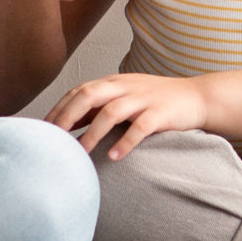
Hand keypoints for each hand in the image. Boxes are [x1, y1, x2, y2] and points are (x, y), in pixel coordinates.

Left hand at [49, 73, 210, 158]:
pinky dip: (126, 142)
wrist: (198, 97)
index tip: (43, 130)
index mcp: (113, 83)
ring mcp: (143, 99)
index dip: (59, 109)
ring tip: (80, 154)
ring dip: (93, 133)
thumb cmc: (156, 101)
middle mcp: (125, 87)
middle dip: (68, 117)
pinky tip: (114, 157)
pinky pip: (140, 127)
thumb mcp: (125, 98)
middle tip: (53, 140)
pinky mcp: (161, 112)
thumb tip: (68, 125)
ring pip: (112, 112)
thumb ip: (99, 107)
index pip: (78, 91)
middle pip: (88, 95)